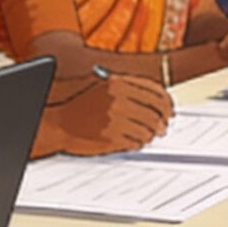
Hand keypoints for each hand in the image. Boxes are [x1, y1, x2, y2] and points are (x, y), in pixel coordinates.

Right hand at [45, 73, 173, 154]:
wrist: (57, 124)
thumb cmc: (78, 106)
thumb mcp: (101, 87)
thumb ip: (127, 89)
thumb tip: (156, 101)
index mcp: (117, 83)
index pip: (155, 91)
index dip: (167, 102)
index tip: (170, 110)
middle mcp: (118, 99)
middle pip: (155, 111)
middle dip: (163, 121)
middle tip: (164, 127)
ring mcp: (115, 119)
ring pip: (148, 129)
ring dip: (151, 134)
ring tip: (148, 135)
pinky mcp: (112, 137)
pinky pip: (137, 142)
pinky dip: (139, 143)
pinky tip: (134, 141)